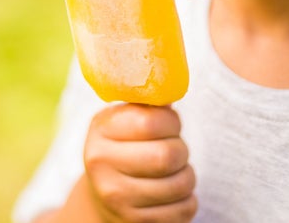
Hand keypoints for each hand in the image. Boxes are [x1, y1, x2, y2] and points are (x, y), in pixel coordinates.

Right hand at [82, 103, 197, 221]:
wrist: (103, 196)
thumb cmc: (125, 148)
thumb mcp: (124, 122)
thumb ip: (147, 104)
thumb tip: (172, 80)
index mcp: (100, 130)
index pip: (151, 121)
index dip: (172, 122)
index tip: (170, 125)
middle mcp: (101, 164)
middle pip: (168, 155)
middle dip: (181, 151)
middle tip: (174, 151)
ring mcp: (116, 197)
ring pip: (181, 184)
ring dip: (187, 176)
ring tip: (174, 172)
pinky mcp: (136, 222)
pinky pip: (185, 209)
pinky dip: (187, 200)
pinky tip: (172, 194)